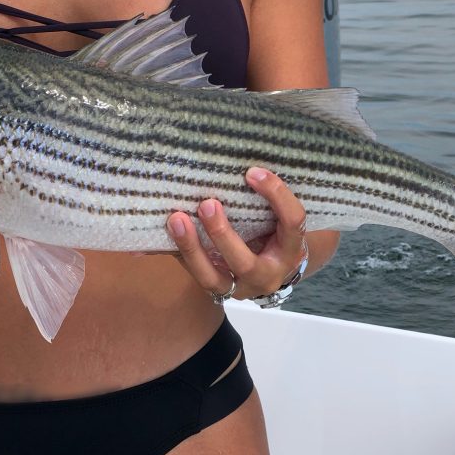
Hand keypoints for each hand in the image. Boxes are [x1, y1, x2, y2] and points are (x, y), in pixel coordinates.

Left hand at [167, 167, 307, 302]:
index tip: (252, 172)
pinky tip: (163, 233)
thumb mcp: (281, 218)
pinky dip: (178, 252)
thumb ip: (267, 199)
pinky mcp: (216, 289)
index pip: (292, 222)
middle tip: (207, 204)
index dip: (276, 196)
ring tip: (176, 220)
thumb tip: (244, 165)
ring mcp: (239, 288)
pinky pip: (193, 274)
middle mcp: (267, 275)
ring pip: (212, 278)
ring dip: (191, 248)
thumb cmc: (276, 231)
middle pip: (244, 262)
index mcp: (291, 250)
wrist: (273, 269)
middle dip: (222, 234)